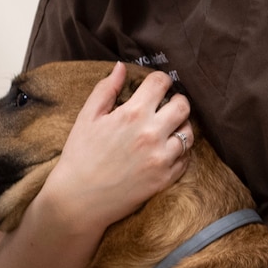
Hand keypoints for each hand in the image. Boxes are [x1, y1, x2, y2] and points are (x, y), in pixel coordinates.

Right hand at [41, 64, 191, 231]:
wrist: (78, 200)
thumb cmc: (80, 156)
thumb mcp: (87, 117)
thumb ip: (106, 89)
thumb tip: (121, 67)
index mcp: (133, 113)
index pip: (161, 82)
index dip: (159, 81)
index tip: (155, 87)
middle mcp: (152, 133)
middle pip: (183, 105)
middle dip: (175, 101)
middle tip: (164, 108)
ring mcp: (162, 158)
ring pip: (189, 132)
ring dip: (180, 127)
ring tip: (166, 130)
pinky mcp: (165, 178)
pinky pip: (186, 158)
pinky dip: (180, 152)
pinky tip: (164, 151)